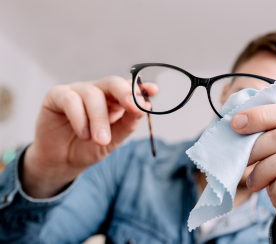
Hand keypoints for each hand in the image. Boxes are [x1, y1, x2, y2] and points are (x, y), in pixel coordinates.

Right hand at [23, 76, 157, 197]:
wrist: (62, 161)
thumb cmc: (90, 148)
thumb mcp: (114, 140)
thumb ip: (128, 124)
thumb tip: (144, 107)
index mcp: (115, 100)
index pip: (129, 89)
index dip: (141, 88)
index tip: (154, 90)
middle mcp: (98, 91)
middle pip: (113, 83)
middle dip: (125, 93)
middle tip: (133, 107)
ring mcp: (78, 91)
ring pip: (93, 94)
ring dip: (99, 119)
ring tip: (100, 140)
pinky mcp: (57, 95)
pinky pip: (71, 99)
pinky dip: (79, 118)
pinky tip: (83, 134)